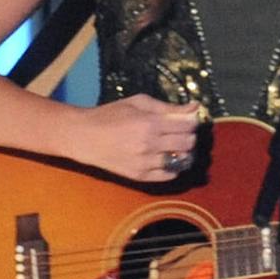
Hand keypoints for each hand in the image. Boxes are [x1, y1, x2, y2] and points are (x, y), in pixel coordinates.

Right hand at [74, 94, 202, 180]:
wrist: (84, 136)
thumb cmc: (110, 115)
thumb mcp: (138, 103)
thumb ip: (168, 107)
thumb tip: (195, 107)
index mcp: (150, 123)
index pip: (187, 126)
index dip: (191, 122)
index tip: (187, 121)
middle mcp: (149, 144)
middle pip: (187, 144)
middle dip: (189, 137)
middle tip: (181, 133)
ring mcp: (145, 162)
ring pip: (181, 160)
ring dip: (183, 153)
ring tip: (174, 146)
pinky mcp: (140, 176)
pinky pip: (169, 175)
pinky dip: (173, 167)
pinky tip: (167, 158)